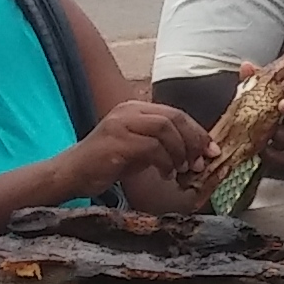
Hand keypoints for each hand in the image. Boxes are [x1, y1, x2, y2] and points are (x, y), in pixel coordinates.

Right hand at [67, 100, 216, 195]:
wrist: (71, 174)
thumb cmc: (107, 163)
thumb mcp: (140, 148)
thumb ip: (164, 144)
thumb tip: (198, 153)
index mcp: (135, 108)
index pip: (175, 113)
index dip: (197, 131)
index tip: (211, 150)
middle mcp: (128, 110)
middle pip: (174, 117)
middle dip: (193, 140)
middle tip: (200, 162)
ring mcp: (120, 124)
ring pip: (165, 128)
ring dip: (179, 152)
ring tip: (181, 170)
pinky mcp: (116, 141)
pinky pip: (152, 147)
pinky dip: (165, 162)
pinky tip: (165, 175)